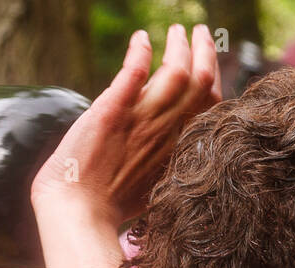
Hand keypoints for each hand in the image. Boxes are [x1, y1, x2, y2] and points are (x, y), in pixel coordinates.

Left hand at [31, 25, 220, 225]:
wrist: (80, 211)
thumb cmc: (112, 206)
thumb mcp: (156, 183)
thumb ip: (169, 158)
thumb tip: (179, 146)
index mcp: (182, 148)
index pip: (211, 105)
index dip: (213, 78)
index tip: (209, 60)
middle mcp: (167, 131)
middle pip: (200, 82)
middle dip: (205, 51)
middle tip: (202, 32)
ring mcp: (142, 120)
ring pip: (175, 72)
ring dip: (179, 45)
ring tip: (176, 30)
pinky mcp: (112, 111)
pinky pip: (133, 73)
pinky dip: (140, 52)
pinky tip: (141, 38)